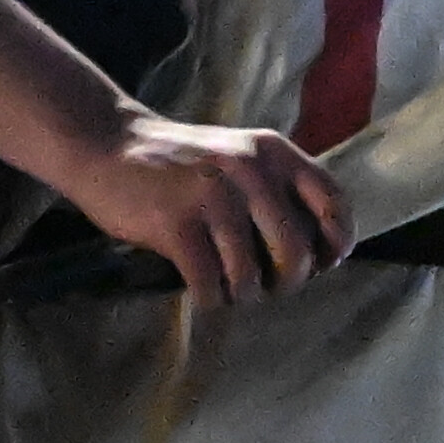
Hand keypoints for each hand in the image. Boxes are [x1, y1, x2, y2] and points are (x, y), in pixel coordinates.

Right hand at [58, 111, 349, 301]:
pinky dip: (210, 298)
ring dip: (241, 295)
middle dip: (285, 284)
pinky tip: (201, 288)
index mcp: (273, 153)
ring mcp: (212, 197)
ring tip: (227, 286)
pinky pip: (210, 285)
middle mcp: (250, 171)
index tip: (321, 264)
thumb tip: (319, 256)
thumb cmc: (182, 165)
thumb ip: (278, 191)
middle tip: (264, 285)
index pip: (333, 203)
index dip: (335, 244)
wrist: (107, 143)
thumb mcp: (240, 157)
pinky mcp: (175, 224)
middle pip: (296, 254)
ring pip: (250, 277)